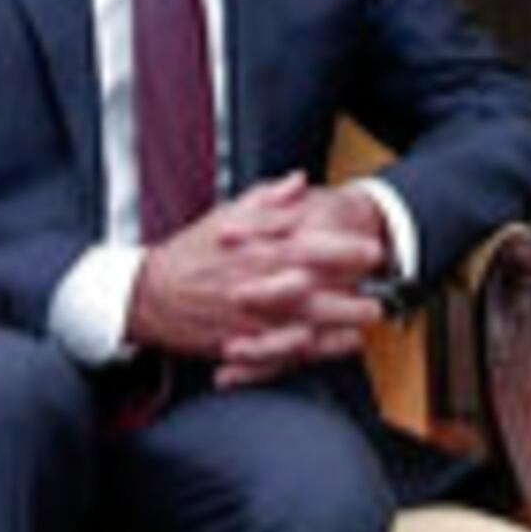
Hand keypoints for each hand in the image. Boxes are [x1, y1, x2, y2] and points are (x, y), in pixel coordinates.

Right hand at [126, 175, 388, 383]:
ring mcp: (250, 319)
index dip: (344, 250)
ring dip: (340, 324)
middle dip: (351, 295)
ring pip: (305, 324)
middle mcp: (256, 286)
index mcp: (255, 250)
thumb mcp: (225, 214)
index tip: (372, 249)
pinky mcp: (243, 344)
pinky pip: (286, 351)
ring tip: (368, 321)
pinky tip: (341, 345)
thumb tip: (299, 180)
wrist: (149, 295)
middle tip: (381, 294)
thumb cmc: (190, 253)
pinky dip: (316, 351)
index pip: (308, 248)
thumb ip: (267, 199)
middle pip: (313, 291)